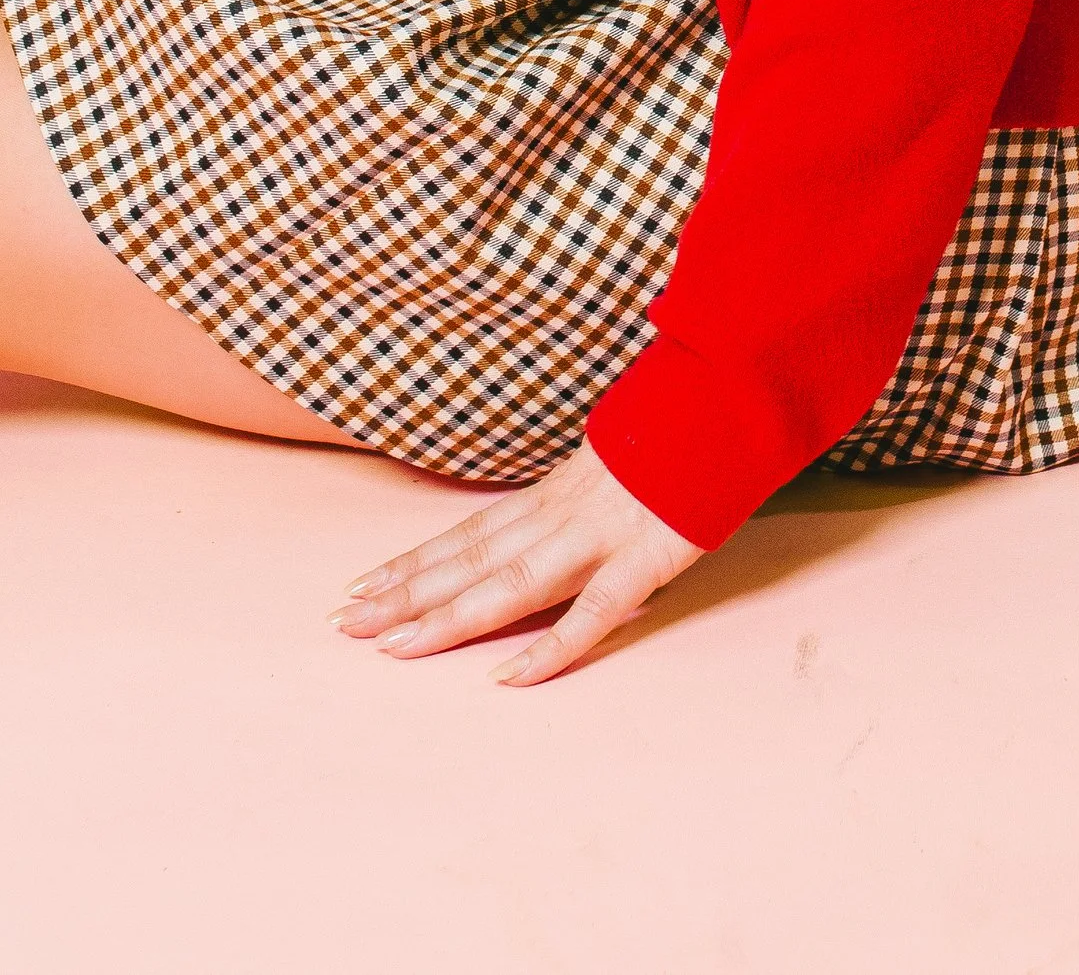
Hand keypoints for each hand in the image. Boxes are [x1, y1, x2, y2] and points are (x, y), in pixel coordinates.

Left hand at [335, 440, 701, 683]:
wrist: (733, 402)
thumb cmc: (679, 437)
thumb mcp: (612, 463)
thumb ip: (573, 497)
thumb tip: (535, 528)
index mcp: (554, 494)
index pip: (469, 533)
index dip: (414, 562)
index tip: (361, 586)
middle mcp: (562, 514)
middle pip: (472, 559)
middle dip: (407, 593)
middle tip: (345, 623)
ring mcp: (600, 537)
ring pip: (511, 583)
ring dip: (449, 617)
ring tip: (394, 647)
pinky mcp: (645, 559)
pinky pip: (592, 613)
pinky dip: (549, 647)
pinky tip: (508, 677)